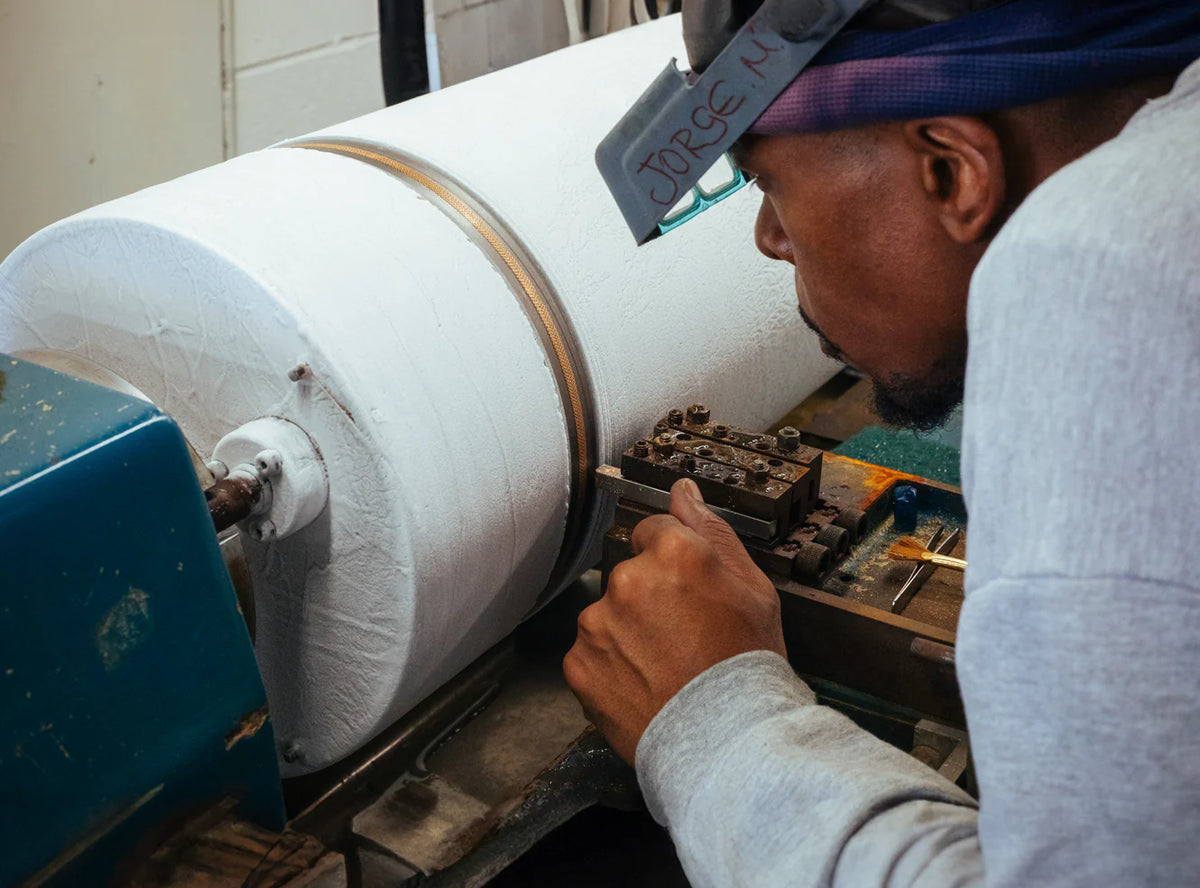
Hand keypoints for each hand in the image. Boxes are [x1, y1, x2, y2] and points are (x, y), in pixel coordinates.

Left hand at [563, 477, 786, 763]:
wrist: (726, 739)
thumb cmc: (747, 663)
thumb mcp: (752, 587)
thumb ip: (711, 529)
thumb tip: (684, 490)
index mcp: (674, 553)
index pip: (654, 531)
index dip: (674, 562)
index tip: (688, 591)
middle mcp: (629, 580)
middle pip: (631, 574)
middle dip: (651, 597)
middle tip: (684, 635)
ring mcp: (599, 623)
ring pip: (609, 614)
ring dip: (628, 632)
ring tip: (666, 665)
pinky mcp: (580, 663)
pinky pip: (591, 654)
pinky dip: (611, 666)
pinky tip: (644, 683)